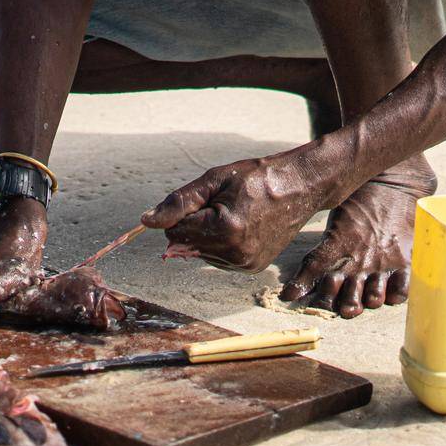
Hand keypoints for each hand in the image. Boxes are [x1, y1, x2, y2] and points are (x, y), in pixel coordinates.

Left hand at [140, 138, 364, 271]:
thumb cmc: (255, 177)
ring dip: (205, 235)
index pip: (175, 231)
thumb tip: (146, 221)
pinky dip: (218, 243)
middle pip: (185, 244)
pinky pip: (217, 258)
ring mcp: (245, 264)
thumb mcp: (214, 180)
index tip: (205, 197)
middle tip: (222, 203)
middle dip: (194, 224)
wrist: (298, 188)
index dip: (182, 212)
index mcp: (225, 230)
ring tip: (234, 213)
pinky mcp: (250, 268)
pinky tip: (238, 226)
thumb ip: (179, 202)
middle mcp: (235, 253)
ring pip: (199, 253)